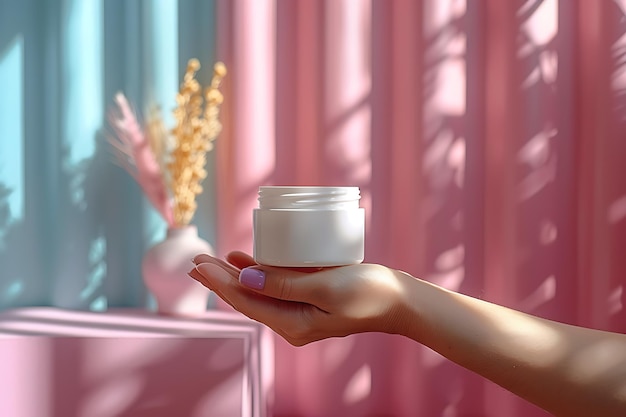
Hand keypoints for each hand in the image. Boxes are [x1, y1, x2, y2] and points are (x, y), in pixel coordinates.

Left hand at [189, 251, 411, 345]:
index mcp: (293, 324)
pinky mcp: (308, 298)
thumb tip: (245, 279)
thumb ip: (284, 285)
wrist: (399, 301)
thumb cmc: (368, 294)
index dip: (220, 283)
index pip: (246, 302)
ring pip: (258, 292)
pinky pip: (275, 286)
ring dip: (234, 276)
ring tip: (211, 261)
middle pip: (247, 299)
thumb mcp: (325, 288)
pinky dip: (258, 273)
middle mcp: (292, 321)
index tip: (199, 265)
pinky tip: (246, 260)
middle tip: (196, 260)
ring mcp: (300, 310)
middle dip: (220, 279)